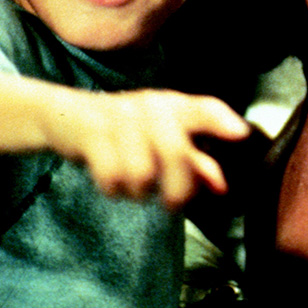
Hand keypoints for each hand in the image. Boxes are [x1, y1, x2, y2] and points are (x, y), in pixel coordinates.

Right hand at [42, 89, 250, 210]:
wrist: (67, 116)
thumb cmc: (125, 131)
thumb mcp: (162, 139)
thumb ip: (196, 162)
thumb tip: (221, 185)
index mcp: (172, 106)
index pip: (202, 108)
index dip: (221, 120)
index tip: (240, 134)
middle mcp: (149, 107)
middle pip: (175, 152)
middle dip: (178, 187)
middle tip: (172, 201)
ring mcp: (119, 118)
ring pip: (141, 172)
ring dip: (138, 190)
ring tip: (133, 183)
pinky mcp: (92, 133)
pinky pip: (111, 176)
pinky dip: (113, 187)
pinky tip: (111, 180)